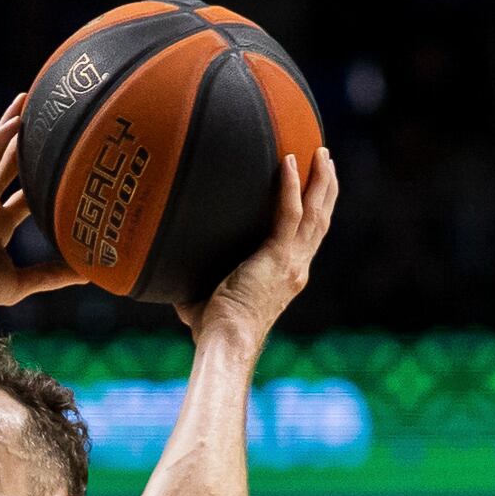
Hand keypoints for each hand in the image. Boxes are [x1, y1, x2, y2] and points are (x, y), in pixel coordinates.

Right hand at [0, 102, 82, 323]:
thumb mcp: (19, 282)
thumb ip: (51, 275)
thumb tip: (90, 271)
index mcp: (0, 223)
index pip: (31, 193)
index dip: (50, 175)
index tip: (77, 161)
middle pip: (16, 164)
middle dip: (33, 142)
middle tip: (58, 117)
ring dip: (14, 125)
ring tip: (33, 98)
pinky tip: (16, 121)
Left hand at [182, 149, 339, 344]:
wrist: (225, 343)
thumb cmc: (212, 330)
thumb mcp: (206, 297)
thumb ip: (198, 280)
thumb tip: (169, 271)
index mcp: (287, 277)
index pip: (307, 239)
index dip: (315, 212)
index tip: (315, 189)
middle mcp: (296, 268)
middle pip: (320, 220)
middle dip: (325, 188)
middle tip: (325, 159)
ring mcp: (291, 263)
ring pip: (315, 214)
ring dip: (319, 181)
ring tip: (320, 153)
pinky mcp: (279, 258)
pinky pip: (290, 214)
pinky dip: (291, 186)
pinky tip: (289, 161)